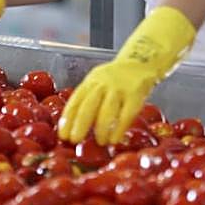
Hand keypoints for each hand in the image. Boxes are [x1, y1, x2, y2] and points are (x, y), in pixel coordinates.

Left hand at [58, 6, 195, 144]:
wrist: (141, 63)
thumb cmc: (115, 80)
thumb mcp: (97, 83)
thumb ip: (88, 100)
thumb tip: (72, 127)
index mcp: (91, 81)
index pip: (76, 100)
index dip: (67, 118)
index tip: (62, 135)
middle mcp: (103, 83)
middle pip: (88, 105)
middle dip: (80, 124)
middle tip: (74, 140)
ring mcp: (120, 88)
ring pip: (107, 111)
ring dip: (101, 129)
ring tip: (99, 142)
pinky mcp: (136, 95)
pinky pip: (126, 114)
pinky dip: (119, 129)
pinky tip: (114, 139)